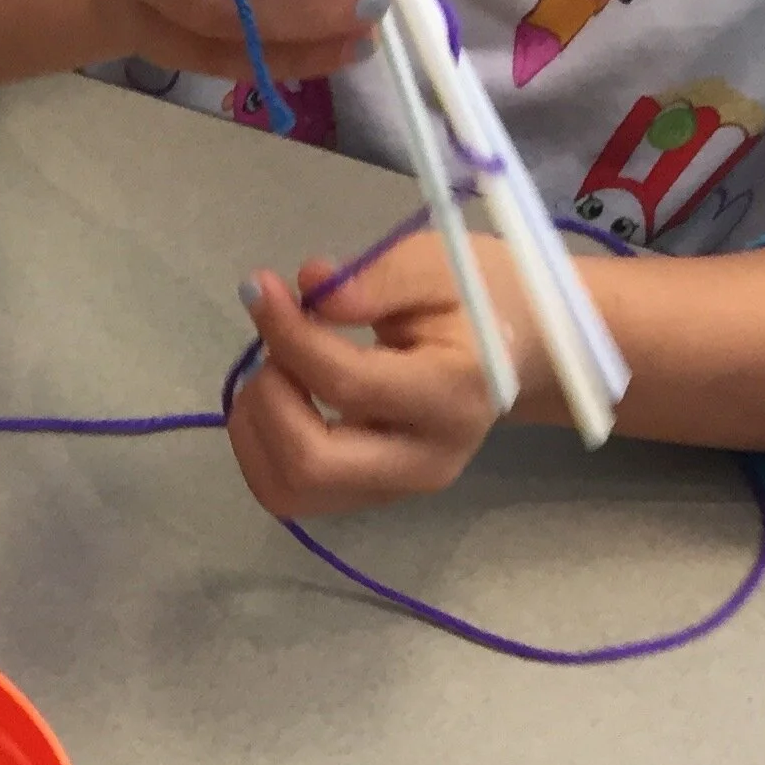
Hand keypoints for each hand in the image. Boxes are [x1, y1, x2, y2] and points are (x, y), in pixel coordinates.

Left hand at [227, 231, 532, 513]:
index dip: (290, 335)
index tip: (260, 289)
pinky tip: (276, 401)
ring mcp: (395, 491)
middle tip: (273, 346)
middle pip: (311, 461)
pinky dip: (259, 447)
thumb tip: (308, 286)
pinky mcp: (366, 500)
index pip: (348, 382)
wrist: (509, 352)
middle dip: (269, 397)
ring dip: (255, 426)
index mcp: (454, 393)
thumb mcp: (436, 264)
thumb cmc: (473, 299)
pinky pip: (287, 494)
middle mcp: (425, 460)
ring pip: (290, 489)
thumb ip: (375, 277)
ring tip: (276, 370)